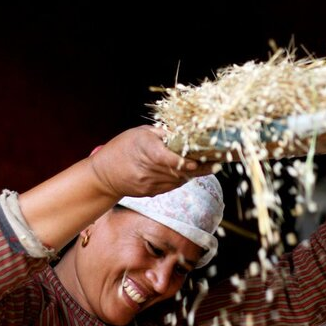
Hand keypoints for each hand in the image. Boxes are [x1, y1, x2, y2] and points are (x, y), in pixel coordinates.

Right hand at [88, 125, 212, 198]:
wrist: (104, 176)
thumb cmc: (122, 148)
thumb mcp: (140, 133)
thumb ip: (162, 134)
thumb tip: (185, 132)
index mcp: (145, 150)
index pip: (167, 159)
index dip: (185, 161)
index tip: (200, 160)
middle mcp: (148, 169)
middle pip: (179, 170)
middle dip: (201, 166)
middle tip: (221, 160)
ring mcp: (150, 184)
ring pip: (179, 180)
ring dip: (197, 173)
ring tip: (214, 164)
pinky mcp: (152, 193)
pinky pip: (174, 186)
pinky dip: (185, 178)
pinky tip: (195, 171)